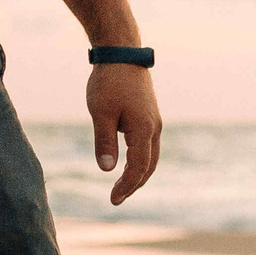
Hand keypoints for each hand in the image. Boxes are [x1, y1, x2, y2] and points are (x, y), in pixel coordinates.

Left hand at [87, 63, 161, 203]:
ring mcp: (154, 123)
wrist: (122, 54)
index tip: (113, 200)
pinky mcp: (149, 117)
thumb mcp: (101, 112)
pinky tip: (127, 164)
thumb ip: (104, 142)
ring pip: (151, 158)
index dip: (126, 186)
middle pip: (149, 167)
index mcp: (144, 129)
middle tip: (116, 198)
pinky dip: (140, 161)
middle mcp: (154, 128)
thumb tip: (107, 170)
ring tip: (122, 187)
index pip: (138, 167)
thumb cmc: (109, 81)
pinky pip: (148, 147)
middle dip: (134, 185)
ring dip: (138, 175)